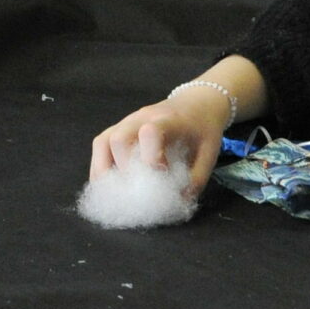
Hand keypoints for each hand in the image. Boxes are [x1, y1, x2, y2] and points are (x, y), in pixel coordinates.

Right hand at [89, 93, 228, 200]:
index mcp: (169, 120)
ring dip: (103, 171)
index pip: (151, 132)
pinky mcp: (119, 128)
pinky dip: (100, 168)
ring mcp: (127, 121)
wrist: (197, 104)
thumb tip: (174, 205)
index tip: (160, 176)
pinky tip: (108, 186)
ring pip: (102, 142)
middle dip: (124, 170)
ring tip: (113, 195)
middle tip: (136, 191)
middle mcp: (142, 117)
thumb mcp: (209, 155)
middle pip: (118, 139)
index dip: (151, 158)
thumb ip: (194, 182)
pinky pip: (101, 146)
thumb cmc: (203, 130)